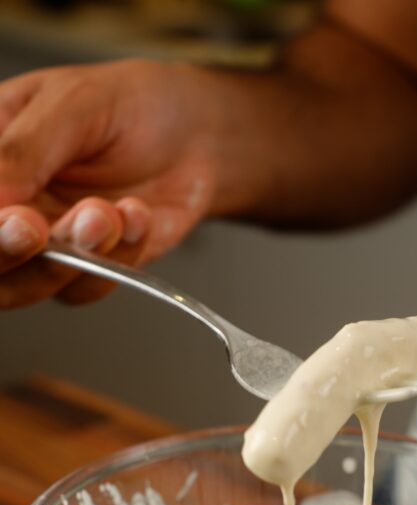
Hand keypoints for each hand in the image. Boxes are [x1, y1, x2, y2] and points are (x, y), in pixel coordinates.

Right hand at [0, 59, 214, 306]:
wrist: (196, 133)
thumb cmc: (127, 105)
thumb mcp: (71, 104)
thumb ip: (25, 149)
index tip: (8, 216)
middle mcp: (6, 210)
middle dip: (6, 250)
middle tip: (33, 227)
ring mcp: (45, 247)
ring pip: (28, 286)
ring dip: (70, 252)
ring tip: (106, 212)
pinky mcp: (89, 271)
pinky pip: (86, 287)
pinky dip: (116, 258)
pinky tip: (136, 215)